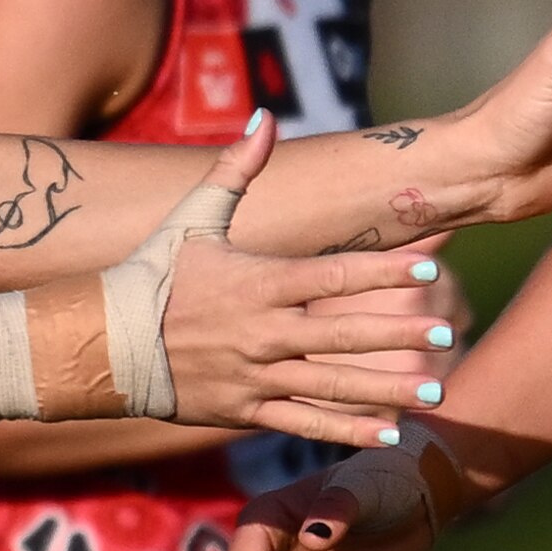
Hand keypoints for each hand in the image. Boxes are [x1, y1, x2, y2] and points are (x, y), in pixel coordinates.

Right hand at [157, 120, 452, 444]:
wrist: (104, 345)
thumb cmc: (153, 274)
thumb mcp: (193, 216)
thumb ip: (236, 169)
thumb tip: (264, 116)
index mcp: (258, 283)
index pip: (333, 275)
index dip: (383, 270)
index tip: (430, 264)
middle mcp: (262, 333)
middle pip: (343, 334)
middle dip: (399, 333)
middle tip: (448, 331)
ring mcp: (255, 377)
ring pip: (332, 386)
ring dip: (387, 390)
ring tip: (435, 388)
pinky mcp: (245, 412)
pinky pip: (304, 424)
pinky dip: (346, 432)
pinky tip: (390, 434)